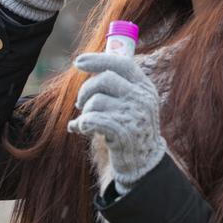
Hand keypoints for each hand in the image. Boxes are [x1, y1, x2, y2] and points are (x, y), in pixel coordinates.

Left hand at [67, 52, 165, 193]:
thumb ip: (115, 86)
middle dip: (85, 90)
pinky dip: (82, 124)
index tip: (78, 62)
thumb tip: (84, 64)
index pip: (122, 63)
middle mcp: (142, 98)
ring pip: (96, 101)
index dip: (98, 60)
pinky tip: (82, 130)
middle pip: (105, 78)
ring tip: (86, 122)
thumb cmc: (130, 128)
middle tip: (80, 103)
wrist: (143, 162)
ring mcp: (134, 115)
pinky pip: (93, 119)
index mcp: (144, 87)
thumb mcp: (132, 103)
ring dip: (84, 112)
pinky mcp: (124, 133)